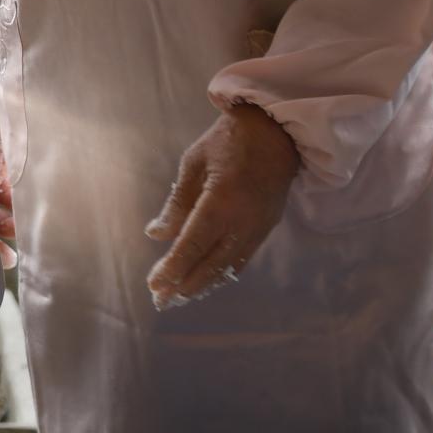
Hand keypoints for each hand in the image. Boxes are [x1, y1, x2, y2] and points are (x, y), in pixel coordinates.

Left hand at [145, 106, 299, 309]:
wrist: (278, 131)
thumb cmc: (229, 140)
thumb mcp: (194, 162)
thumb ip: (177, 203)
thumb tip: (157, 235)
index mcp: (221, 202)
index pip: (192, 246)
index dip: (172, 269)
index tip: (154, 285)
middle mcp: (243, 222)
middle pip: (210, 264)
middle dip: (184, 285)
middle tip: (161, 300)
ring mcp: (258, 228)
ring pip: (228, 267)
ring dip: (203, 284)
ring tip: (178, 296)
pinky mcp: (266, 228)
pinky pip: (241, 258)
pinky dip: (222, 272)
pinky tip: (205, 278)